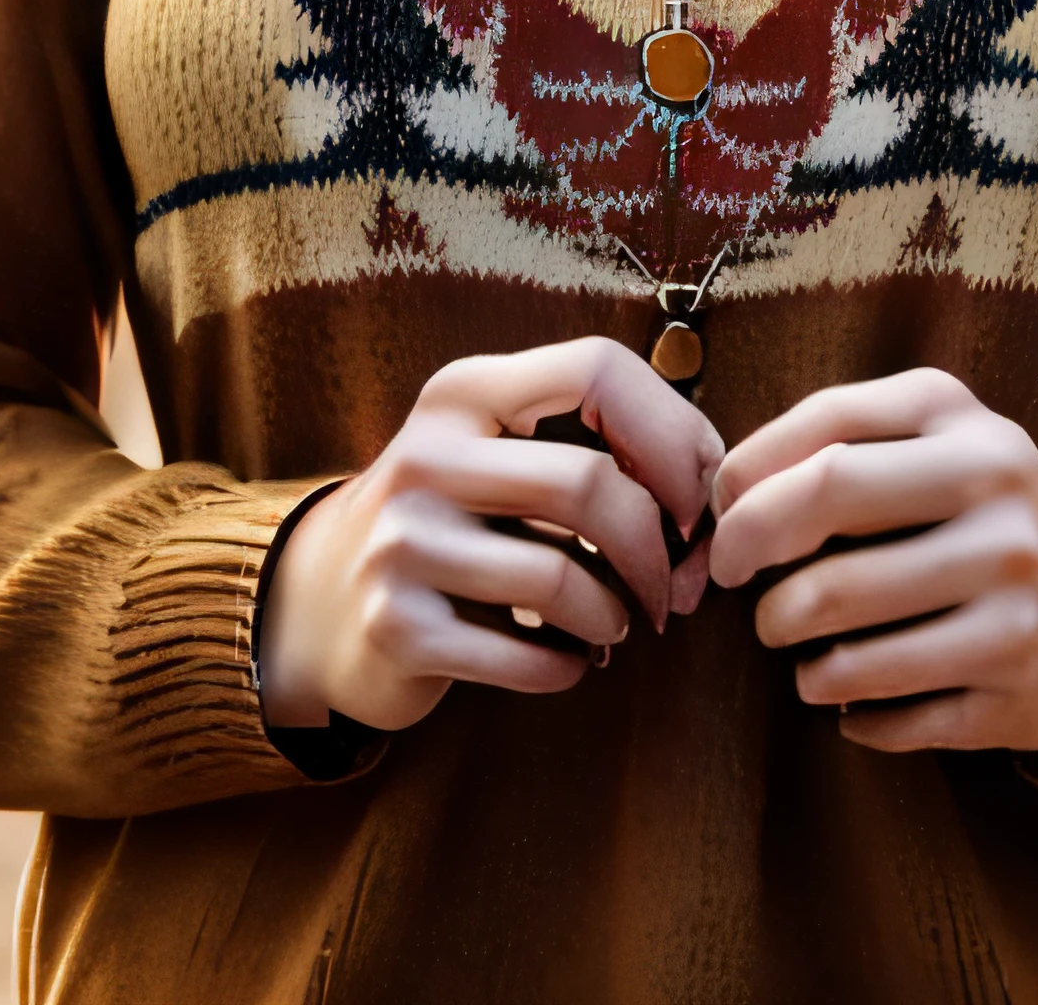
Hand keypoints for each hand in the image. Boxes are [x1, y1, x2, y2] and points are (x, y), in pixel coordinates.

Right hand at [257, 336, 722, 735]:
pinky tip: (569, 661)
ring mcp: (402, 541)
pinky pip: (526, 655)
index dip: (672, 434)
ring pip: (563, 578)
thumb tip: (716, 495)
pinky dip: (570, 667)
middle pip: (590, 484)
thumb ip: (595, 447)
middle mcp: (426, 453)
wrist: (322, 604)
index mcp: (465, 391)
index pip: (597, 369)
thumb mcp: (500, 453)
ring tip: (616, 626)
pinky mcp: (396, 627)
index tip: (696, 501)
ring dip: (616, 616)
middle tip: (672, 592)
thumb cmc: (456, 522)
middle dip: (657, 551)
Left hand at [708, 366, 1037, 754]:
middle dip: (752, 551)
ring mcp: (1014, 600)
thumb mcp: (930, 443)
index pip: (827, 431)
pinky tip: (848, 697)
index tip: (722, 515)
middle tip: (734, 582)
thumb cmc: (978, 514)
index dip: (750, 477)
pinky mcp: (1015, 694)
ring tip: (793, 642)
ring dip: (795, 649)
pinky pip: (892, 715)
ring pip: (848, 632)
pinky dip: (850, 710)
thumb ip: (832, 440)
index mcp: (963, 422)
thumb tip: (725, 493)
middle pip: (830, 507)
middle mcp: (999, 498)